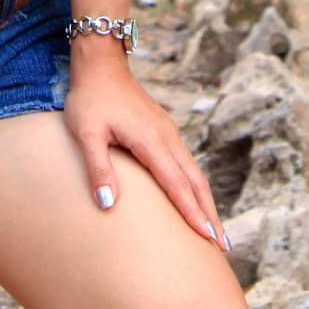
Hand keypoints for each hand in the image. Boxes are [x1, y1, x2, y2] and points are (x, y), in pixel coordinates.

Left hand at [63, 49, 228, 251]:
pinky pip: (185, 163)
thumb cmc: (90, 98)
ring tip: (216, 230)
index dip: (192, 214)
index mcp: (151, 140)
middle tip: (223, 246)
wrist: (101, 62)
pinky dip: (195, 186)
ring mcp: (167, 132)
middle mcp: (166, 137)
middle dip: (209, 214)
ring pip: (194, 172)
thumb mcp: (86, 133)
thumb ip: (98, 169)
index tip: (208, 238)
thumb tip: (108, 206)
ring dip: (206, 202)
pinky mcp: (164, 130)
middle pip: (194, 182)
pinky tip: (195, 198)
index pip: (176, 185)